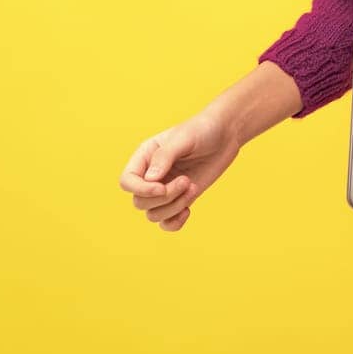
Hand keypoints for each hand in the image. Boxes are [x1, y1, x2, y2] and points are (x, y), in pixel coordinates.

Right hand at [118, 107, 241, 232]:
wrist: (225, 135)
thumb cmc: (202, 130)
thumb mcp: (183, 138)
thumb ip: (164, 157)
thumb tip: (151, 180)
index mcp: (144, 157)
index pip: (127, 182)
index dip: (141, 190)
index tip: (162, 187)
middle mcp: (150, 176)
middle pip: (139, 202)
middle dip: (164, 197)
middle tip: (186, 181)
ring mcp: (165, 189)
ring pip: (153, 215)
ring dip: (174, 207)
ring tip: (192, 187)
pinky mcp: (180, 199)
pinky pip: (167, 223)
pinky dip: (175, 222)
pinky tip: (189, 209)